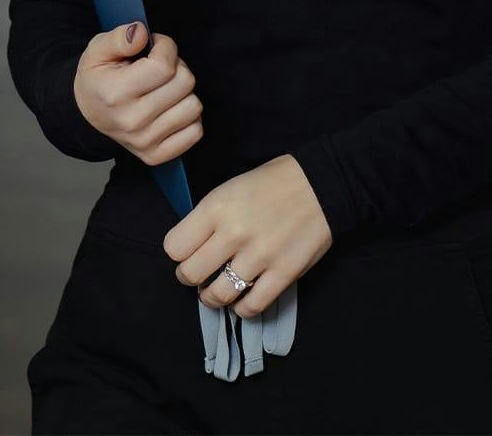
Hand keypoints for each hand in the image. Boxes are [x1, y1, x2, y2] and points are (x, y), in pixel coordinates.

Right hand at [73, 23, 202, 165]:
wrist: (87, 113)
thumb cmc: (97, 78)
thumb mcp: (97, 50)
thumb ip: (119, 37)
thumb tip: (141, 32)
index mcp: (115, 93)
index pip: (163, 66)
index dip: (165, 47)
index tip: (156, 45)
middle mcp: (131, 121)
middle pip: (184, 83)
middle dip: (177, 66)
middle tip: (161, 67)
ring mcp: (145, 141)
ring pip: (194, 106)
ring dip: (184, 92)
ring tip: (165, 87)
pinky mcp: (156, 155)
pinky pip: (195, 131)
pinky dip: (188, 116)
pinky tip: (171, 107)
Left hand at [162, 154, 333, 317]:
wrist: (317, 186)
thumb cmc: (268, 184)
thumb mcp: (227, 190)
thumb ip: (206, 219)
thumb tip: (190, 247)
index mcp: (215, 208)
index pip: (175, 247)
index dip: (177, 253)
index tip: (186, 253)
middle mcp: (233, 234)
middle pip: (191, 274)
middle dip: (189, 277)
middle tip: (196, 275)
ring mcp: (259, 257)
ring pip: (218, 296)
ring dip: (211, 297)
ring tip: (214, 291)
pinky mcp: (284, 275)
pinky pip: (251, 307)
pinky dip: (241, 308)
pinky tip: (241, 299)